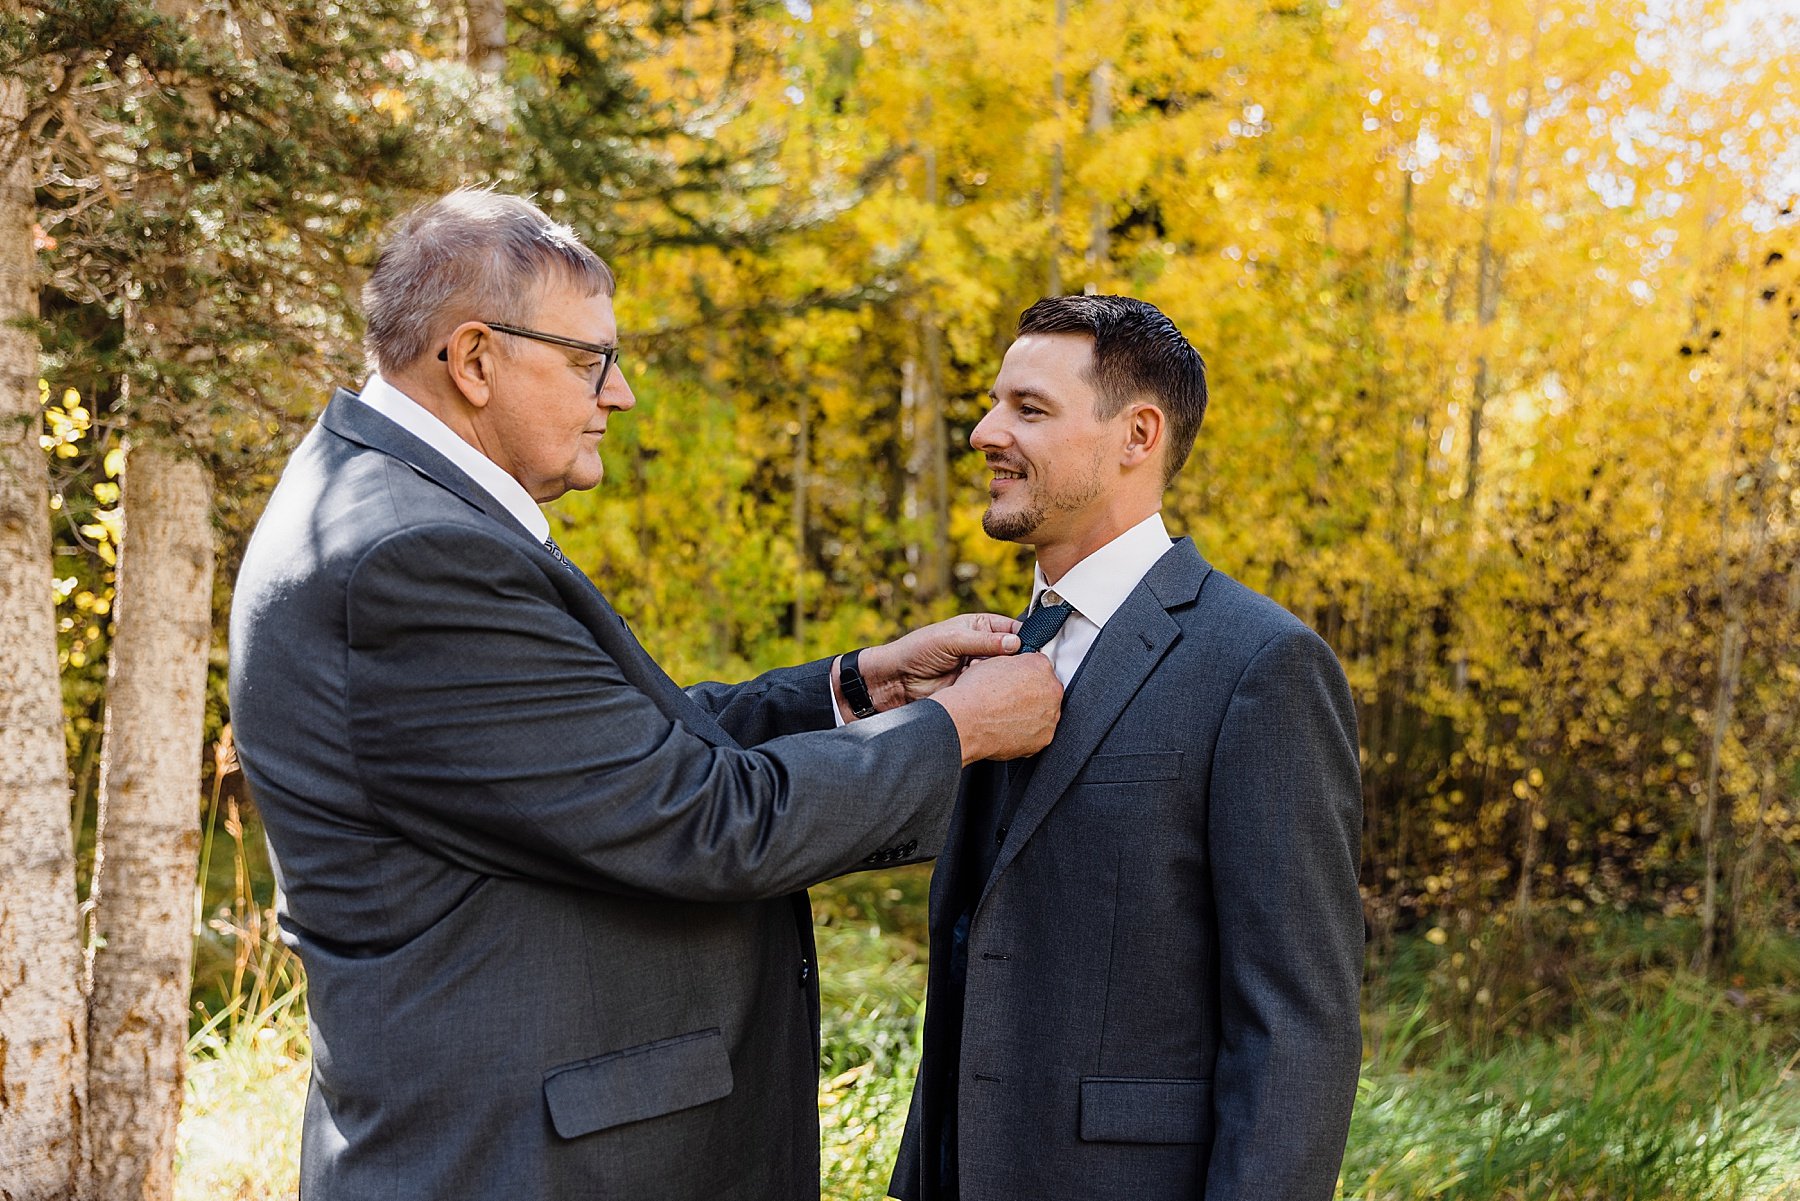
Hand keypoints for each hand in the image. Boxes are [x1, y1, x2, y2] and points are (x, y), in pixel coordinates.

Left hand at [843, 613, 1022, 713]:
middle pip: (1013, 655)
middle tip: (1034, 672)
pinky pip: (994, 693)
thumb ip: (983, 641)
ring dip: (1013, 681)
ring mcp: (980, 671)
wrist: (895, 681)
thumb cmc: (917, 651)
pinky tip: (1008, 700)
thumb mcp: (951, 639)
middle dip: (1023, 663)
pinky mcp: (975, 691)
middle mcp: (983, 649)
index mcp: (980, 627)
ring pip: (1006, 676)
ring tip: (1023, 687)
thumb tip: (1015, 643)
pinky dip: (1001, 697)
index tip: (1037, 651)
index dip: (1026, 639)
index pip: (1013, 630)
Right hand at [928, 652, 1061, 765]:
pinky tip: (1009, 728)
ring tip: (1007, 715)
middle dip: (1032, 694)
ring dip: (1031, 713)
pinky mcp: (1044, 738)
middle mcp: (1051, 691)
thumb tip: (1013, 666)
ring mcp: (1050, 717)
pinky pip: (1039, 734)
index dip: (1026, 674)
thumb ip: (1013, 662)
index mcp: (1040, 666)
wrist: (965, 721)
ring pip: (1044, 713)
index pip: (1041, 666)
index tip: (1017, 681)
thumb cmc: (974, 692)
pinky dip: (1027, 732)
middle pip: (1047, 690)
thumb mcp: (993, 661)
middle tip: (1010, 699)